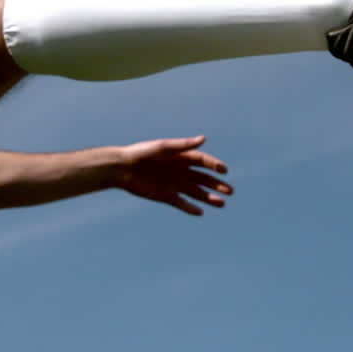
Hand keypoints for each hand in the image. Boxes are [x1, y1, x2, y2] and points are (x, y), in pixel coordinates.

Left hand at [114, 135, 232, 215]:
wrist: (122, 168)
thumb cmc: (142, 153)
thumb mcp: (163, 147)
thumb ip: (183, 145)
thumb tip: (203, 139)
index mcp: (181, 157)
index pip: (203, 161)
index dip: (215, 165)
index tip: (224, 171)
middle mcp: (181, 171)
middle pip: (204, 179)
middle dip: (217, 185)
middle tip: (230, 191)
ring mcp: (174, 184)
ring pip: (196, 193)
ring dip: (209, 198)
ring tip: (222, 204)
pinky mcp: (165, 196)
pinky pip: (181, 203)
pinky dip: (190, 208)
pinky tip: (200, 212)